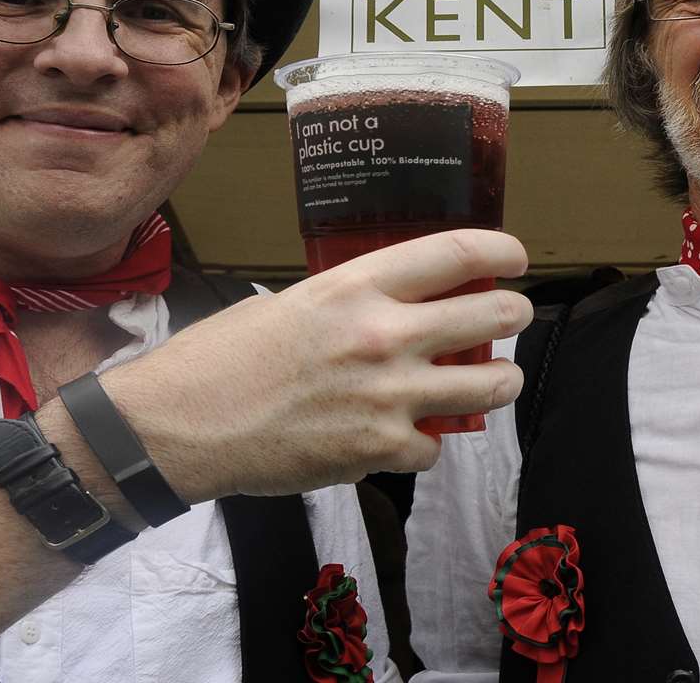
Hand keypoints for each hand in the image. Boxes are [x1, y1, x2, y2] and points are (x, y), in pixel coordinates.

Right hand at [99, 229, 531, 497]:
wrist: (182, 425)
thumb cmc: (224, 358)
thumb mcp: (292, 303)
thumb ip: (352, 302)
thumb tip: (396, 308)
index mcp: (356, 286)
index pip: (456, 253)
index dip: (501, 251)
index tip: (517, 259)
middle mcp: (383, 334)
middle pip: (492, 315)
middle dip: (513, 315)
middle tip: (512, 318)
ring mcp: (390, 395)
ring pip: (490, 385)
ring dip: (498, 381)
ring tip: (493, 381)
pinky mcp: (381, 448)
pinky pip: (436, 445)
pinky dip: (425, 444)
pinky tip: (406, 439)